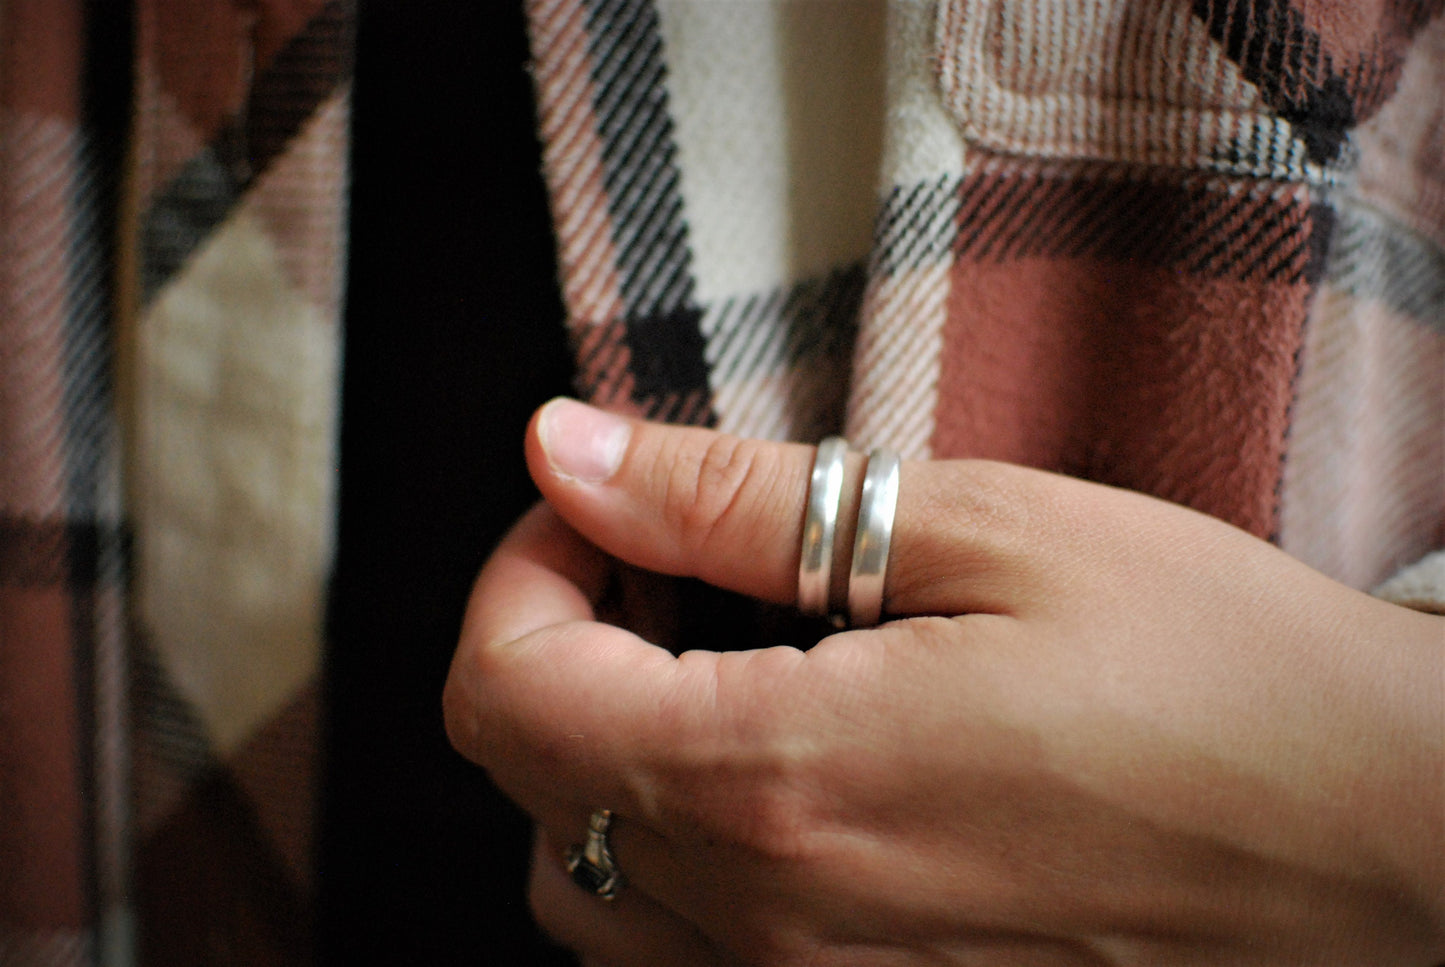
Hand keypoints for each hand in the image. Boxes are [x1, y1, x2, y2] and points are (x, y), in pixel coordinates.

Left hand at [444, 398, 1444, 965]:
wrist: (1389, 850)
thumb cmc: (1218, 680)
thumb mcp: (979, 534)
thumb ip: (733, 500)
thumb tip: (571, 450)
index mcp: (778, 783)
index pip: (504, 694)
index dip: (522, 570)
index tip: (601, 507)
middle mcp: (770, 929)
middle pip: (531, 789)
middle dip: (556, 645)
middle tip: (666, 563)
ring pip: (588, 891)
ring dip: (603, 758)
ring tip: (715, 667)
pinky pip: (684, 962)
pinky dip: (674, 858)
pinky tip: (777, 777)